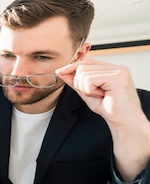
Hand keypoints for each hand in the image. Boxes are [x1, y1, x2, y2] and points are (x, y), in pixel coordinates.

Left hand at [56, 58, 149, 180]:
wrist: (123, 122)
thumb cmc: (110, 108)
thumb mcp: (87, 92)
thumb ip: (75, 81)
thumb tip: (62, 71)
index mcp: (112, 69)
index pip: (87, 61)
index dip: (72, 66)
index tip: (60, 72)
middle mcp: (117, 67)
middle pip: (83, 66)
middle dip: (80, 82)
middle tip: (94, 93)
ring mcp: (118, 71)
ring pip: (83, 73)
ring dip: (86, 88)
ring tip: (100, 95)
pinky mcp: (117, 77)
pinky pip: (89, 79)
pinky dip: (90, 90)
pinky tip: (102, 95)